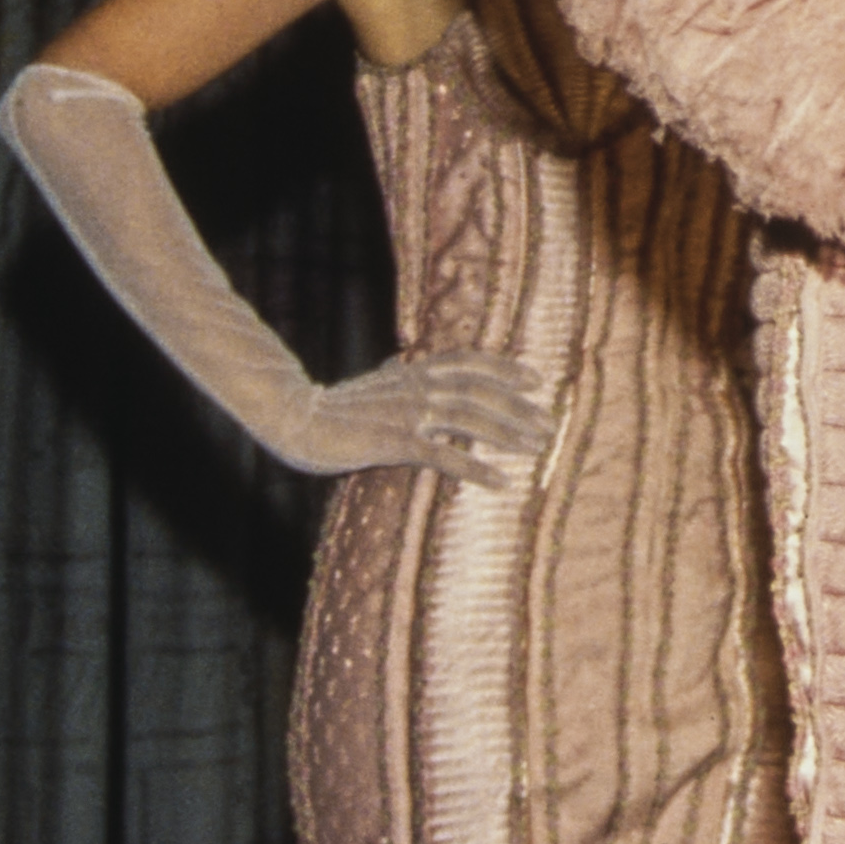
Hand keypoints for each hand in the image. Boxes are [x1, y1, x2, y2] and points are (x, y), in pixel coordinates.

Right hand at [272, 349, 553, 493]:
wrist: (295, 419)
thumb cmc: (331, 408)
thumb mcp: (367, 386)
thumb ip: (389, 376)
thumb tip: (396, 363)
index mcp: (412, 372)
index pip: (468, 362)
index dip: (504, 368)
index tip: (535, 379)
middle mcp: (415, 386)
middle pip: (479, 391)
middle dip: (518, 407)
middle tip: (549, 424)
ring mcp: (406, 412)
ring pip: (470, 418)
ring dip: (508, 433)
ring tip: (536, 449)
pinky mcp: (394, 442)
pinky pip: (444, 455)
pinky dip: (476, 467)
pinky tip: (500, 481)